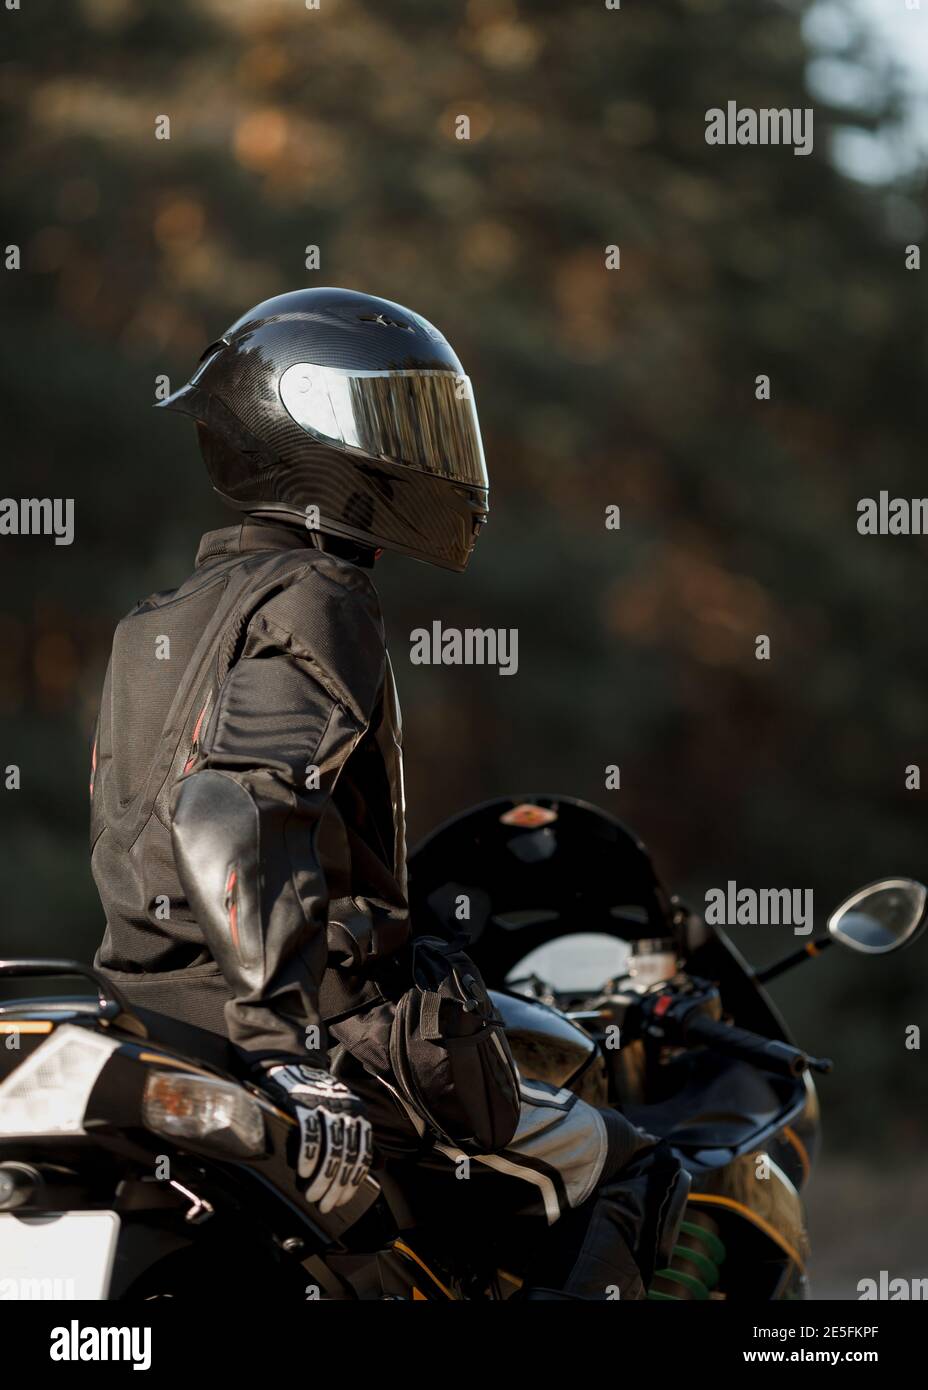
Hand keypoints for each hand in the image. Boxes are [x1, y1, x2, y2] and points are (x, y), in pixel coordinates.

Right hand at [266, 1064, 372, 1212]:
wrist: (293, 1068)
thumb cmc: (320, 1097)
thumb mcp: (346, 1114)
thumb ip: (363, 1139)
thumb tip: (382, 1165)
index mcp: (358, 1113)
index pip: (361, 1152)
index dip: (352, 1179)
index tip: (341, 1200)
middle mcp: (345, 1109)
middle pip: (346, 1154)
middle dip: (335, 1184)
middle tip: (325, 1205)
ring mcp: (324, 1106)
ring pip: (329, 1147)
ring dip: (321, 1177)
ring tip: (312, 1196)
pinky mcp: (302, 1103)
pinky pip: (309, 1133)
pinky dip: (307, 1155)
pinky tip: (303, 1173)